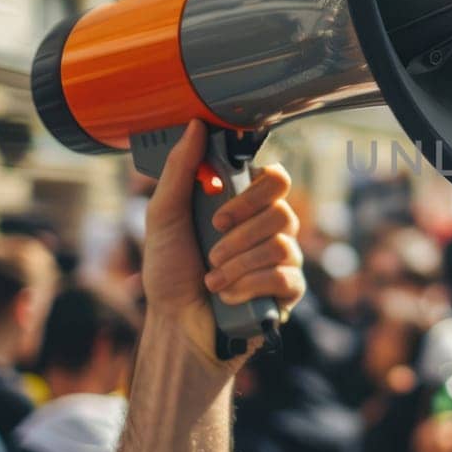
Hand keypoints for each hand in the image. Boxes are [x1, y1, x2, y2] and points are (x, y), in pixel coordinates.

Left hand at [142, 120, 304, 371]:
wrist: (177, 326)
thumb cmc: (169, 272)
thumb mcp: (163, 217)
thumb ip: (180, 170)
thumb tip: (196, 125)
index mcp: (245, 206)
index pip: (276, 179)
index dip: (254, 192)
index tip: (219, 213)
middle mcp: (269, 228)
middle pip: (282, 211)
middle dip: (241, 234)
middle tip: (212, 249)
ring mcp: (282, 259)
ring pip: (281, 245)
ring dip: (238, 264)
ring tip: (212, 280)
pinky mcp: (288, 290)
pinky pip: (285, 276)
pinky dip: (249, 286)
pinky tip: (228, 297)